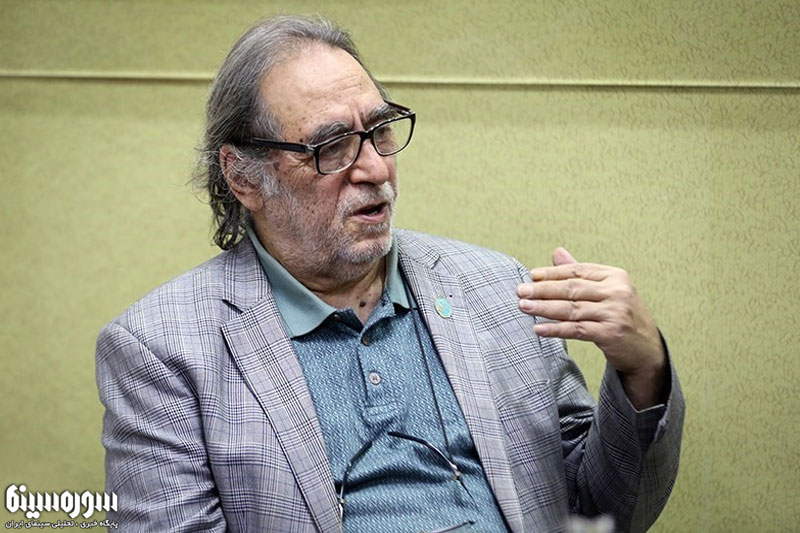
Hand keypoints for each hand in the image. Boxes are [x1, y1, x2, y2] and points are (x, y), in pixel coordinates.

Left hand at [517, 247, 666, 407]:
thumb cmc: (620, 316)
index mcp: (615, 276)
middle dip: (543, 289)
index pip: (577, 271)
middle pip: (572, 288)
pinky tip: (538, 328)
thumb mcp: (606, 290)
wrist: (646, 349)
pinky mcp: (611, 333)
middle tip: (520, 291)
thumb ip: (581, 273)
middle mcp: (617, 292)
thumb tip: (557, 252)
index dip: (552, 273)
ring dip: (544, 308)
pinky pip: (576, 329)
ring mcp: (615, 313)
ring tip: (523, 307)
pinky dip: (555, 329)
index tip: (531, 276)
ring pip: (571, 309)